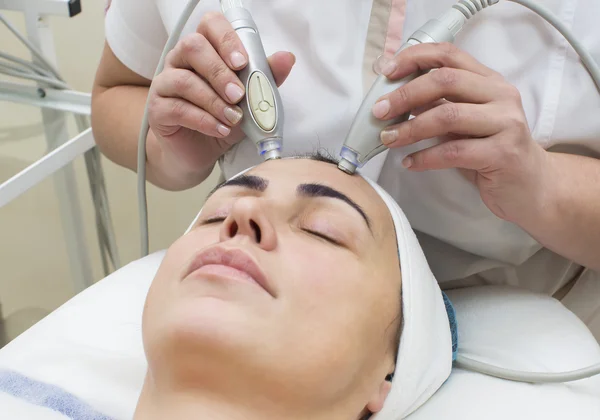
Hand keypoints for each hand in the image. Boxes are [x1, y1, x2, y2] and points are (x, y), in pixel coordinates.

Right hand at [148, 12, 294, 175]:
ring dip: (214, 101)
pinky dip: (204, 120)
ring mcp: (165, 83)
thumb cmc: (224, 119)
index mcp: (204, 49)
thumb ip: (265, 78)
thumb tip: (287, 58)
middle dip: (220, 71)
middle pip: (193, 47)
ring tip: (234, 118)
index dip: (226, 39)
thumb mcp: (250, 100)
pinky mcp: (157, 110)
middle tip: (239, 95)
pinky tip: (221, 130)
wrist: (201, 153)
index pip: (210, 25)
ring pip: (184, 80)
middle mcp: (180, 60)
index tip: (243, 62)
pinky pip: (177, 108)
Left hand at [373, 43, 549, 222]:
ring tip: (388, 139)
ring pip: (448, 116)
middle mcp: (501, 96)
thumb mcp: (466, 122)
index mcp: (490, 81)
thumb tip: (396, 98)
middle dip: (405, 95)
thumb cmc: (491, 151)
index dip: (414, 58)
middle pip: (446, 80)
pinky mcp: (503, 154)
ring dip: (410, 128)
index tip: (386, 72)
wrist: (532, 186)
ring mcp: (506, 124)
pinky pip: (453, 152)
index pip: (450, 54)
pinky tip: (409, 163)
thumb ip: (441, 105)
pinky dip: (425, 157)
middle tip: (379, 112)